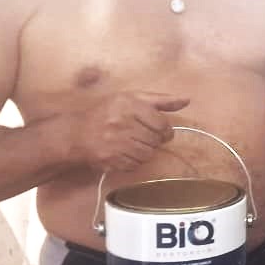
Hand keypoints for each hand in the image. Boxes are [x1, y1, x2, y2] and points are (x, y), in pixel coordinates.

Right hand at [70, 91, 189, 171]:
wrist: (77, 132)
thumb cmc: (108, 112)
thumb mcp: (132, 99)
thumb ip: (161, 100)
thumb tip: (187, 100)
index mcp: (129, 105)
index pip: (161, 124)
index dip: (165, 130)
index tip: (161, 131)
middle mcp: (122, 123)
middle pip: (156, 141)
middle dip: (155, 141)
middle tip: (145, 137)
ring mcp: (115, 142)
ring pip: (147, 154)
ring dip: (145, 151)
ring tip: (134, 144)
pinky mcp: (110, 159)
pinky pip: (135, 165)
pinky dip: (134, 161)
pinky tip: (124, 152)